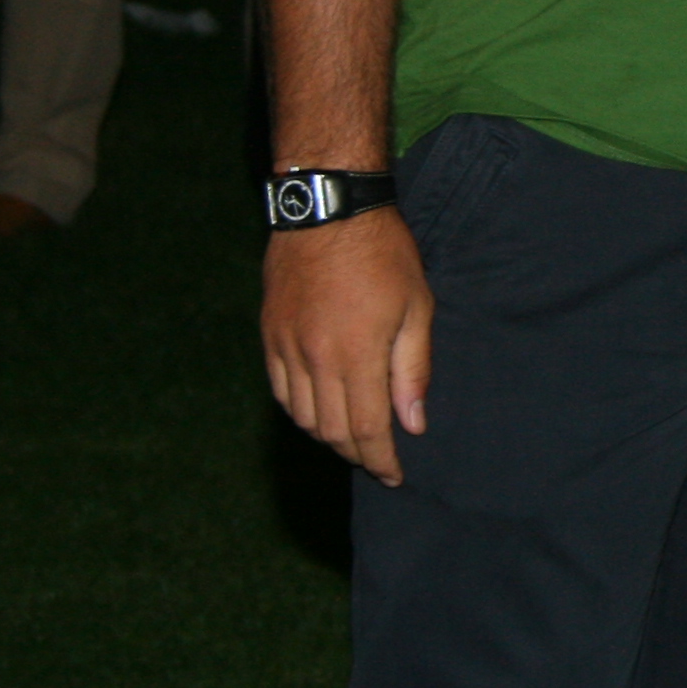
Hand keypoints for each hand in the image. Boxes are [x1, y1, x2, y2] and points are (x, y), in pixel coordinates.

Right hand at [262, 208, 434, 485]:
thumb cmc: (384, 254)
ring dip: (328, 436)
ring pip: (302, 417)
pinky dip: (301, 412)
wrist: (328, 211)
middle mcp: (314, 359)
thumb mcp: (417, 307)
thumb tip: (412, 424)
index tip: (394, 475)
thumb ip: (412, 370)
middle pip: (331, 430)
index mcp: (356, 354)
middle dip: (357, 454)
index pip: (365, 429)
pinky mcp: (269, 336)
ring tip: (354, 440)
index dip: (380, 459)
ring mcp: (286, 348)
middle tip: (378, 460)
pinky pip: (281, 392)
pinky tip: (320, 412)